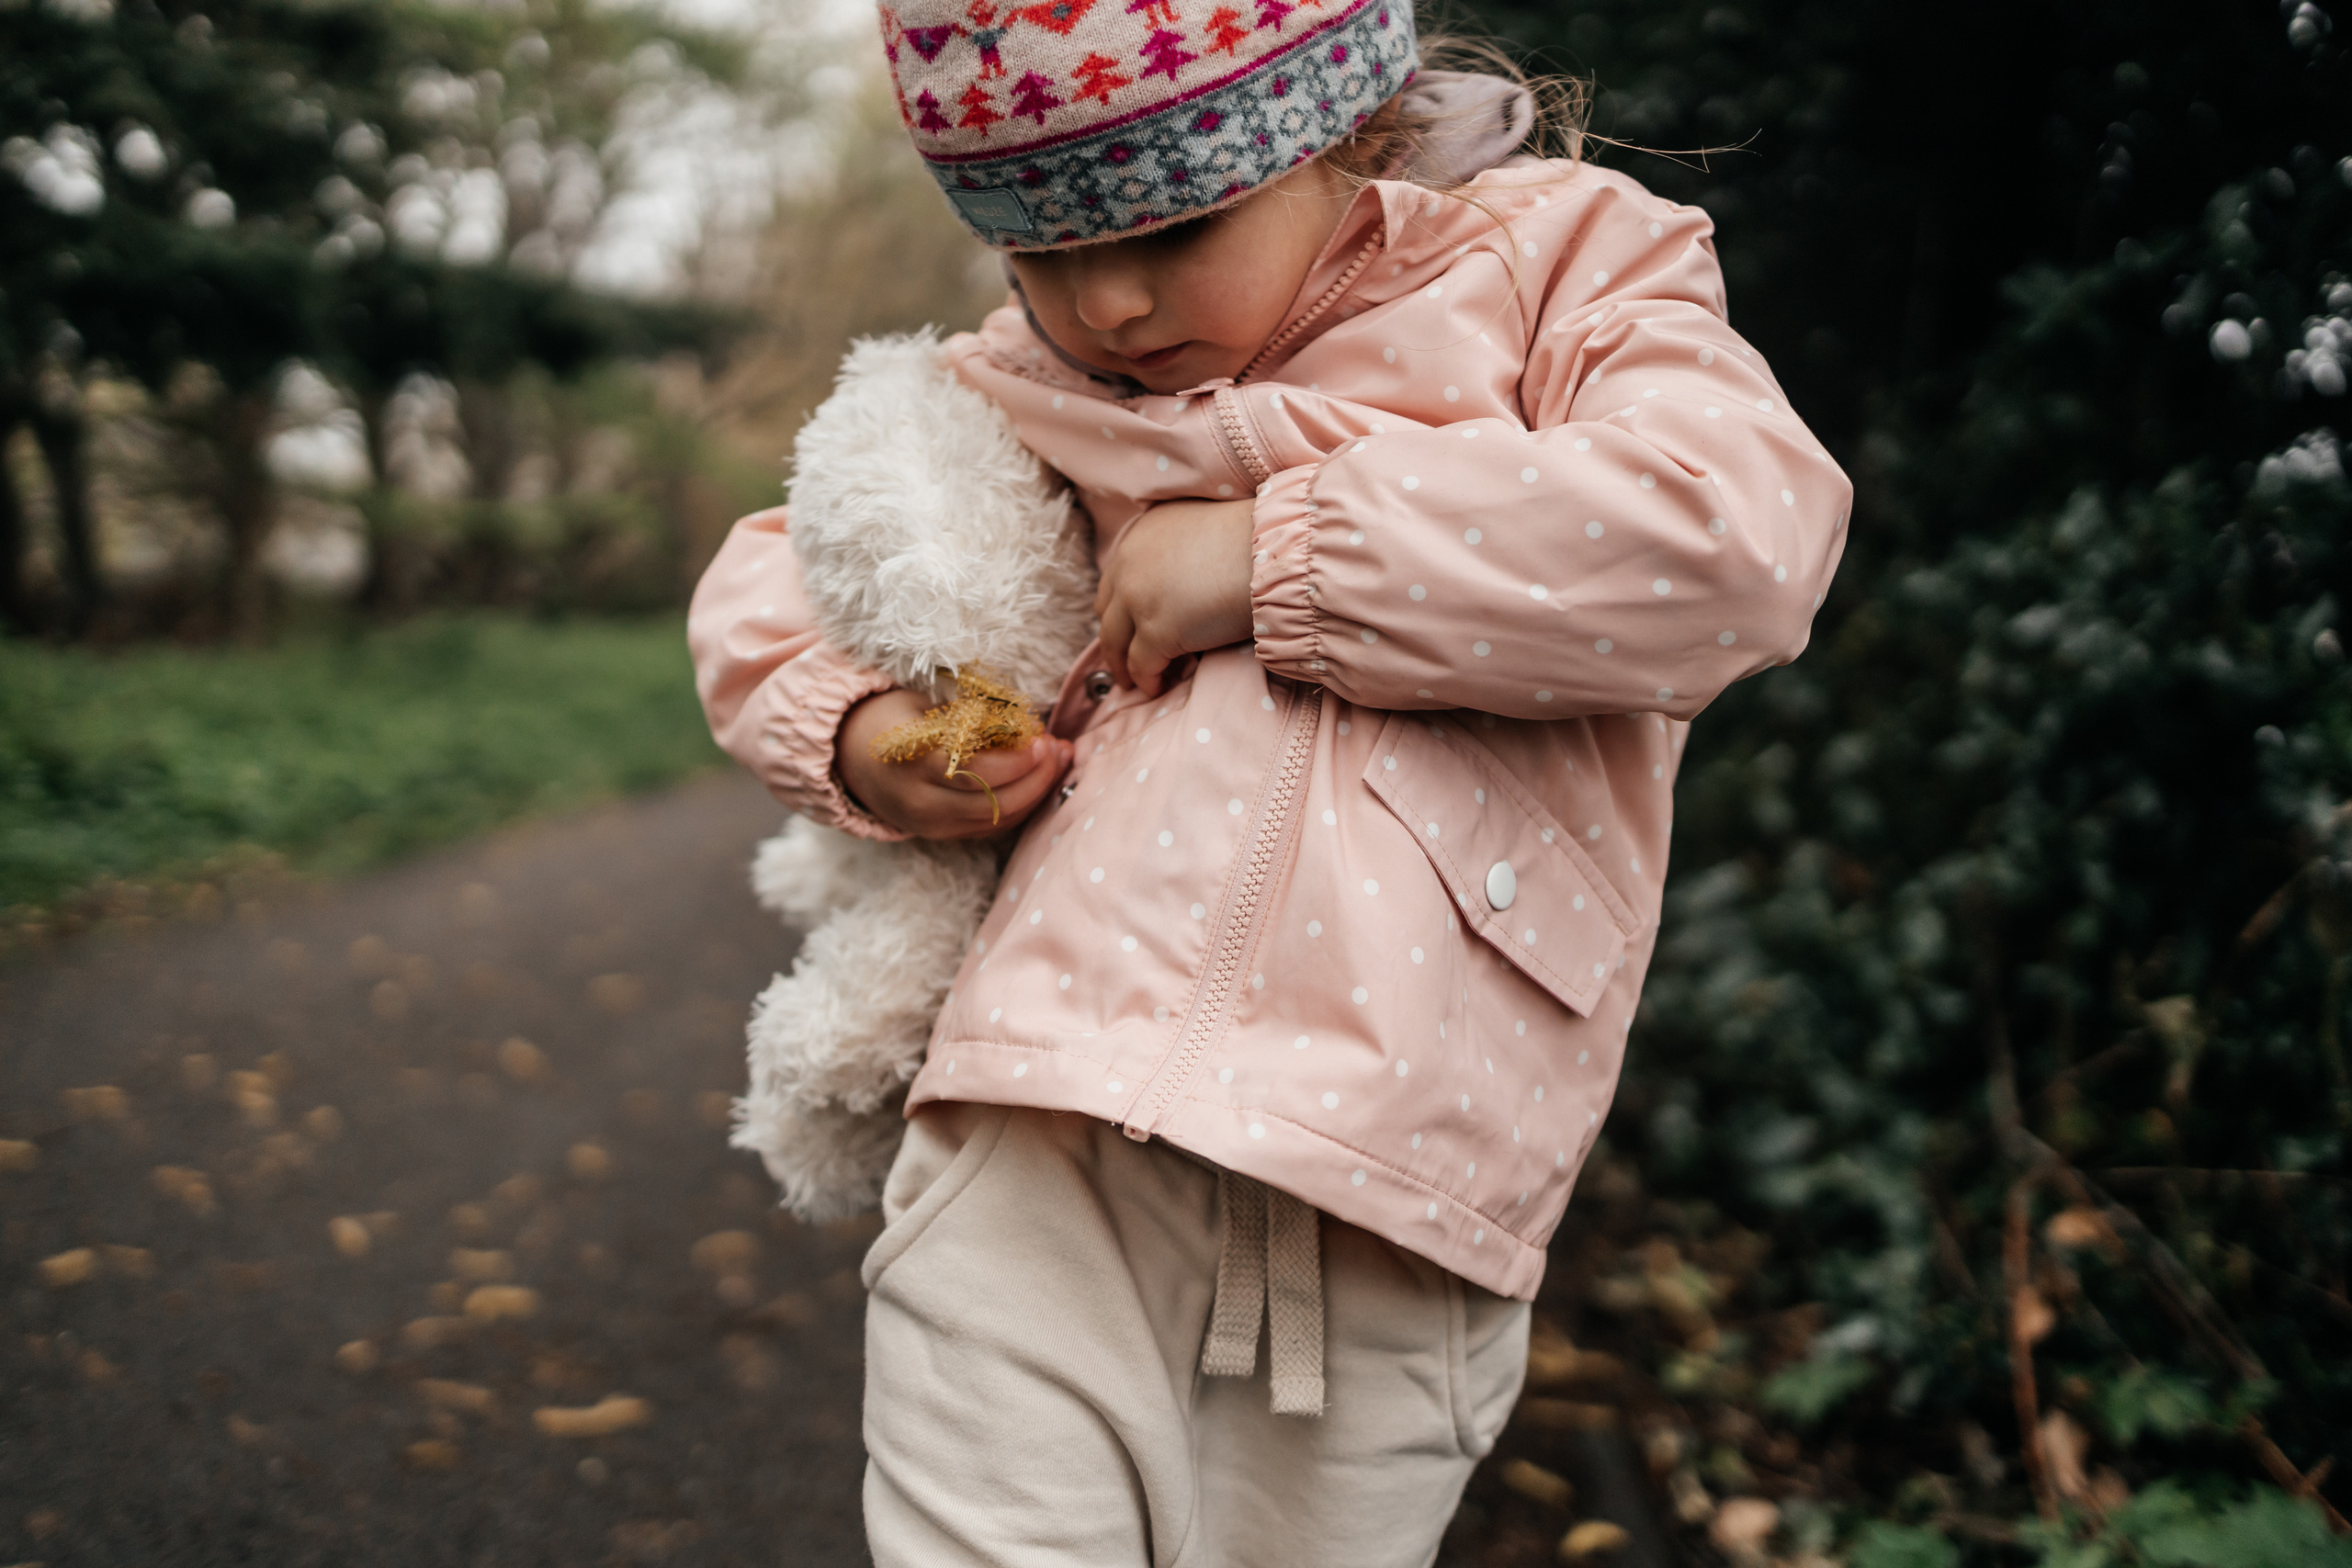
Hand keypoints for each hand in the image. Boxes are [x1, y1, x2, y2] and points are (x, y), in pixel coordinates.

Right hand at [836, 688, 1073, 839]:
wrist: (851, 757)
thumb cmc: (896, 720)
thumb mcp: (923, 706)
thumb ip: (970, 717)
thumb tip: (1028, 725)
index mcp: (912, 761)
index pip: (975, 770)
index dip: (1015, 760)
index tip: (1042, 737)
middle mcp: (920, 801)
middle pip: (990, 801)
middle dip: (1034, 777)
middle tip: (1058, 749)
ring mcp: (929, 824)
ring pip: (995, 819)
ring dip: (1034, 792)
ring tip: (1057, 760)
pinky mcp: (940, 836)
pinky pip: (989, 827)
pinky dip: (1020, 806)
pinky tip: (1038, 782)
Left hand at [1095, 497, 1255, 697]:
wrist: (1273, 554)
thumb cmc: (1254, 543)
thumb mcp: (1201, 536)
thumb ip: (1178, 557)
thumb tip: (1179, 592)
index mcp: (1141, 535)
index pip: (1116, 579)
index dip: (1119, 608)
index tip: (1128, 627)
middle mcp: (1129, 563)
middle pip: (1107, 612)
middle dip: (1114, 639)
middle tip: (1123, 660)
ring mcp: (1138, 598)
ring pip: (1115, 643)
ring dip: (1123, 666)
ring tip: (1134, 683)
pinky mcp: (1156, 631)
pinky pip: (1142, 666)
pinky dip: (1148, 680)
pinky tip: (1157, 688)